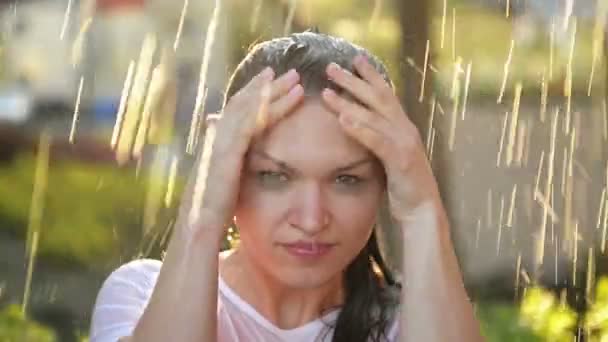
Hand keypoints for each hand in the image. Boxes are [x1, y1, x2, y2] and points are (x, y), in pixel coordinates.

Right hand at [177, 67, 304, 240]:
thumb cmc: (212, 213)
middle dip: (264, 86)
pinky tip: (287, 99)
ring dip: (272, 91)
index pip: (236, 112)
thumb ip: (229, 164)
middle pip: (242, 103)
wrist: (198, 229)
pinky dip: (269, 108)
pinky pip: (250, 123)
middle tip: (286, 72)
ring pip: (248, 108)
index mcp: (216, 144)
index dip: (253, 95)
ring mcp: (219, 143)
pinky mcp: (227, 153)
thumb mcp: (223, 183)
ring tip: (293, 78)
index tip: (271, 83)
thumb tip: (230, 153)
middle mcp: (215, 138)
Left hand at [321, 56, 442, 224]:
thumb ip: (380, 140)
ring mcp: (404, 143)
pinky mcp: (400, 160)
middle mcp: (405, 130)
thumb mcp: (391, 157)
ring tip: (327, 93)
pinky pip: (377, 141)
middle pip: (378, 98)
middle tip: (331, 68)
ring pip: (374, 116)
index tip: (355, 59)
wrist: (423, 211)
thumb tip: (362, 128)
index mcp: (402, 127)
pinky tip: (343, 120)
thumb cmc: (404, 186)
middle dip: (354, 81)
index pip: (386, 94)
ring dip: (349, 103)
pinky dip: (360, 129)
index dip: (371, 76)